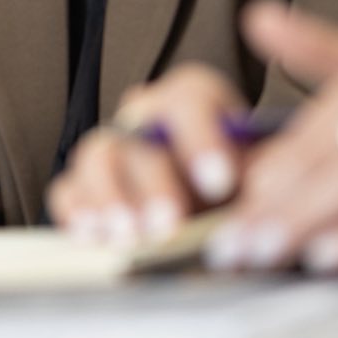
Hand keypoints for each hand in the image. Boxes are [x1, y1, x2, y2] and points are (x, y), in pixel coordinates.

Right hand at [48, 62, 251, 244]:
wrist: (224, 213)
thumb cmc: (247, 189)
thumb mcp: (268, 178)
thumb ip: (265, 181)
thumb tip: (263, 206)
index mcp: (194, 103)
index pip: (187, 100)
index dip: (201, 138)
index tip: (219, 182)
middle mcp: (146, 119)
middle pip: (135, 133)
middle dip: (153, 183)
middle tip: (169, 223)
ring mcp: (113, 150)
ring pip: (96, 156)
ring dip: (111, 198)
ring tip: (130, 236)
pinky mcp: (87, 186)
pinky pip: (68, 190)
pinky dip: (79, 213)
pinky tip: (96, 237)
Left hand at [211, 0, 337, 271]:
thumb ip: (319, 51)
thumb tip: (254, 16)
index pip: (311, 118)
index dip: (265, 160)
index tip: (221, 192)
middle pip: (325, 152)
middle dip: (271, 198)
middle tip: (231, 234)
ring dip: (299, 220)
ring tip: (261, 248)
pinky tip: (323, 256)